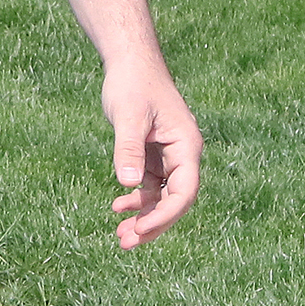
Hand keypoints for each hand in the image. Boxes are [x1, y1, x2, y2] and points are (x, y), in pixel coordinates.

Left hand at [103, 58, 202, 247]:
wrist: (130, 62)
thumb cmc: (132, 84)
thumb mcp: (128, 116)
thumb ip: (129, 148)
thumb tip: (127, 183)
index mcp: (186, 145)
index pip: (184, 192)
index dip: (164, 215)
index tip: (140, 229)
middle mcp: (183, 154)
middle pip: (175, 201)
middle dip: (153, 224)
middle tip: (126, 243)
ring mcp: (170, 156)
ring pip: (162, 197)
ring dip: (143, 217)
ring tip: (120, 236)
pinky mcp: (155, 155)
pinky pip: (150, 186)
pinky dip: (136, 200)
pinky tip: (117, 207)